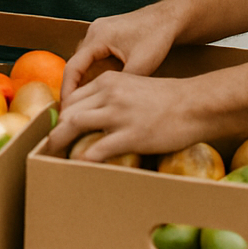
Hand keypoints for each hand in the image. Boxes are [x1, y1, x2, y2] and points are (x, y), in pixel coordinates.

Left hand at [45, 68, 202, 160]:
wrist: (196, 104)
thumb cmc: (169, 99)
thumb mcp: (134, 86)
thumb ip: (113, 95)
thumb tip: (97, 114)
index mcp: (108, 81)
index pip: (72, 98)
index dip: (61, 116)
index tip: (59, 130)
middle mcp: (108, 93)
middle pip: (68, 111)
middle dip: (56, 130)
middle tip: (51, 148)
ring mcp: (118, 114)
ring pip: (74, 125)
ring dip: (60, 143)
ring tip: (55, 158)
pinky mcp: (130, 135)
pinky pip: (97, 149)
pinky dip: (83, 159)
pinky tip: (79, 167)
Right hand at [59, 6, 178, 101]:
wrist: (168, 18)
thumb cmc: (157, 36)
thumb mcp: (141, 65)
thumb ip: (122, 85)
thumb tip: (108, 105)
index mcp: (98, 37)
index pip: (73, 66)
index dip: (68, 89)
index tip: (67, 109)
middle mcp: (93, 32)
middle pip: (75, 63)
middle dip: (73, 87)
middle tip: (72, 110)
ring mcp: (99, 31)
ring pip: (83, 60)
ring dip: (82, 79)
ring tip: (82, 103)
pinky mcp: (106, 34)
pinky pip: (92, 55)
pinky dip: (92, 71)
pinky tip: (96, 87)